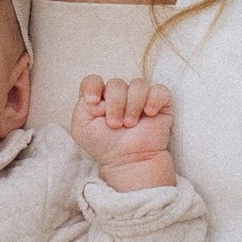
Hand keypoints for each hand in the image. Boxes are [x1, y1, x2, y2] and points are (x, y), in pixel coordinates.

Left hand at [70, 73, 175, 191]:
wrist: (128, 161)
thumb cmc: (104, 145)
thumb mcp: (81, 128)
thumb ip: (82, 107)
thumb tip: (98, 97)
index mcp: (99, 98)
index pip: (93, 80)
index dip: (93, 86)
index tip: (93, 101)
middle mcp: (119, 95)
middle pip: (116, 83)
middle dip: (115, 104)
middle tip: (115, 125)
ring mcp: (140, 97)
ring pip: (138, 85)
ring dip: (132, 105)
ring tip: (130, 124)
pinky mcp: (159, 103)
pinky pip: (160, 91)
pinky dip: (154, 100)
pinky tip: (149, 114)